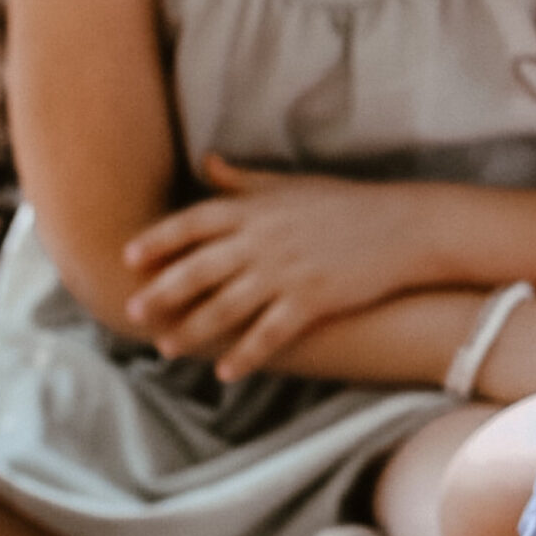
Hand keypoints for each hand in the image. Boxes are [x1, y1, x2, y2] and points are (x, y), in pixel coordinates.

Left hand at [123, 157, 416, 380]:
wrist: (406, 227)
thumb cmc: (348, 203)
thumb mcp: (293, 183)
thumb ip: (245, 181)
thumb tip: (207, 163)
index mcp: (257, 209)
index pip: (194, 222)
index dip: (158, 240)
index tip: (129, 257)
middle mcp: (265, 240)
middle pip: (199, 269)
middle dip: (162, 292)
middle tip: (132, 311)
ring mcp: (288, 272)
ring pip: (226, 306)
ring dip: (193, 329)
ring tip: (167, 348)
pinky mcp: (314, 300)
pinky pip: (270, 333)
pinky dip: (246, 354)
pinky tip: (226, 373)